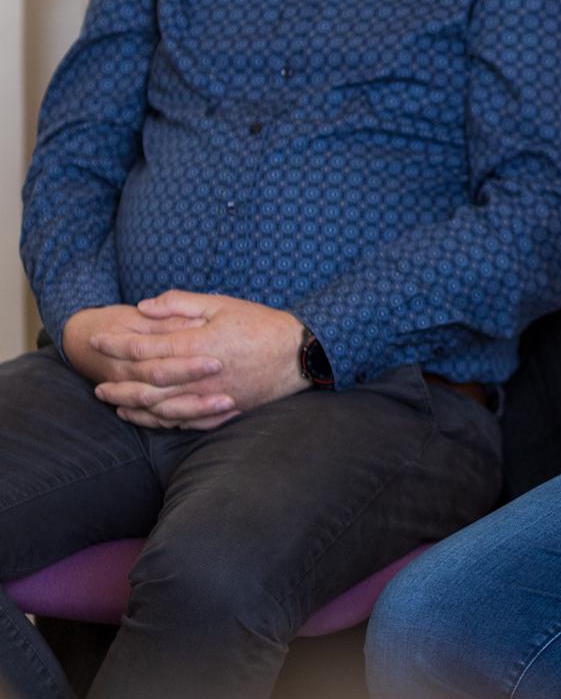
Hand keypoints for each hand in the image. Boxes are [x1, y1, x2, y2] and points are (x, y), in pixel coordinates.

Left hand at [89, 292, 306, 428]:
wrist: (299, 355)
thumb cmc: (261, 325)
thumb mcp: (222, 304)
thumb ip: (181, 304)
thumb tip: (144, 307)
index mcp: (197, 346)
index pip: (144, 347)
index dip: (116, 344)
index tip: (98, 340)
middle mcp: (198, 376)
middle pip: (144, 383)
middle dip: (116, 380)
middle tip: (96, 380)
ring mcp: (209, 397)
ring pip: (158, 407)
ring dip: (130, 404)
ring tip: (111, 400)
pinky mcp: (221, 411)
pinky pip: (181, 421)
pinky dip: (156, 420)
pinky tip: (143, 416)